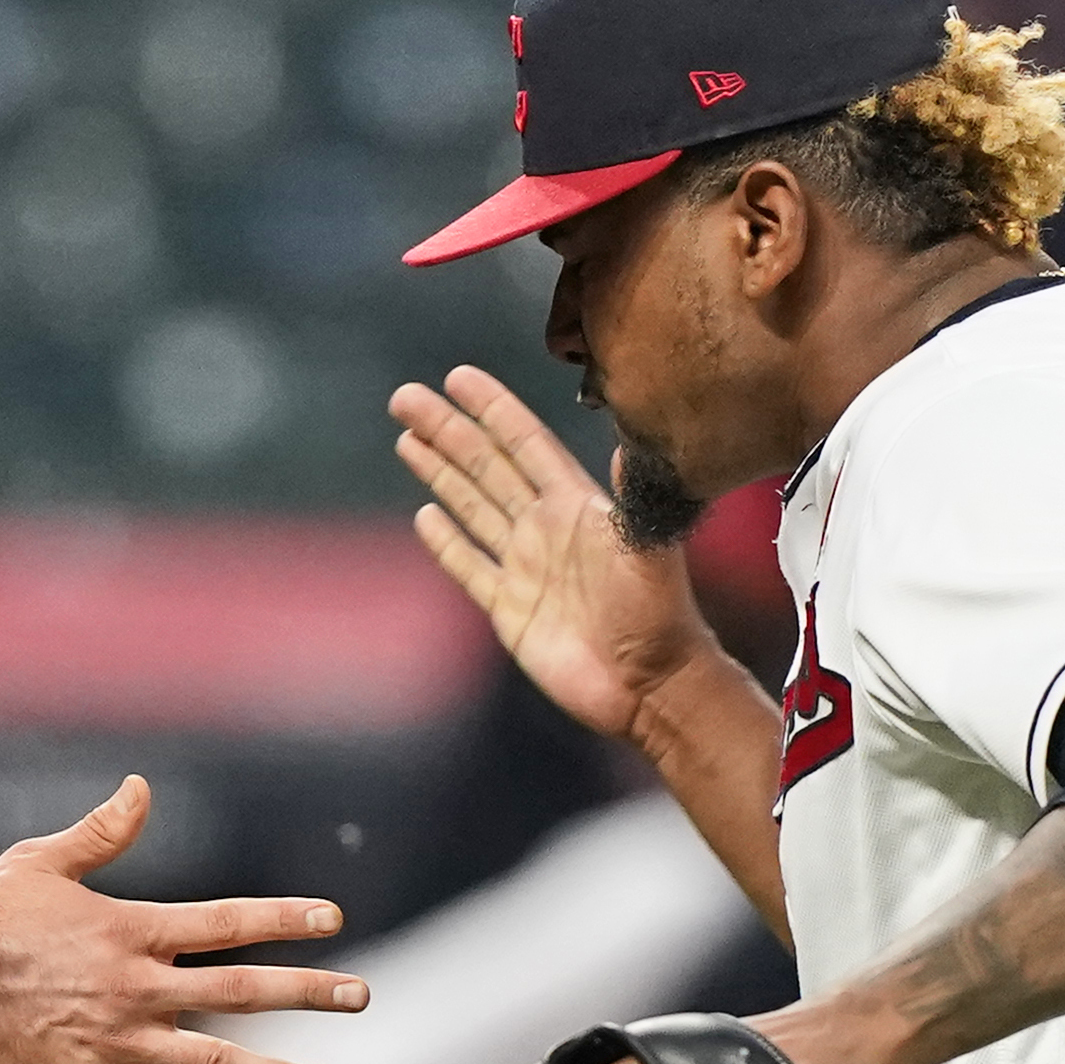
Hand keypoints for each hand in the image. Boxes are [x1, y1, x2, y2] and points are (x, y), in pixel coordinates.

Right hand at [0, 777, 367, 1063]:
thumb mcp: (40, 862)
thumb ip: (101, 832)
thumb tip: (141, 788)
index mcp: (131, 931)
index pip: (226, 922)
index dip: (283, 920)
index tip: (334, 921)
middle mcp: (138, 988)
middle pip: (240, 990)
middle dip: (307, 992)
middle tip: (360, 996)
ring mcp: (121, 1042)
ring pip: (214, 1062)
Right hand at [392, 367, 719, 746]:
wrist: (647, 686)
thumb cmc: (659, 615)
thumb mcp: (649, 550)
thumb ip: (635, 502)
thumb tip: (628, 447)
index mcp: (575, 505)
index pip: (525, 444)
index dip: (492, 410)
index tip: (457, 377)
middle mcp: (545, 527)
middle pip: (485, 466)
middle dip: (447, 430)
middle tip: (405, 397)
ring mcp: (524, 566)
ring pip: (472, 506)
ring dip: (439, 472)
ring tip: (406, 438)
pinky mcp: (508, 608)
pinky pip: (470, 566)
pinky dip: (447, 541)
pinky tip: (426, 515)